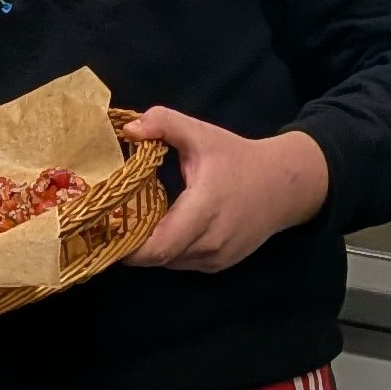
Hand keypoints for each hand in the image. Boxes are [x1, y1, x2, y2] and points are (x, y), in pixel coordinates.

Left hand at [122, 111, 328, 272]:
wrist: (285, 186)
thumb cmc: (238, 158)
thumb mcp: (201, 134)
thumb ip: (164, 124)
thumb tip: (129, 128)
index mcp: (205, 209)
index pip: (160, 245)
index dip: (128, 244)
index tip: (105, 228)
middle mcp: (212, 242)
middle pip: (158, 257)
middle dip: (131, 244)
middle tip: (109, 224)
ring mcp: (217, 258)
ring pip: (169, 262)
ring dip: (149, 248)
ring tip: (131, 223)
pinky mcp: (219, 265)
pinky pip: (183, 263)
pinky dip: (168, 250)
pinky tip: (160, 228)